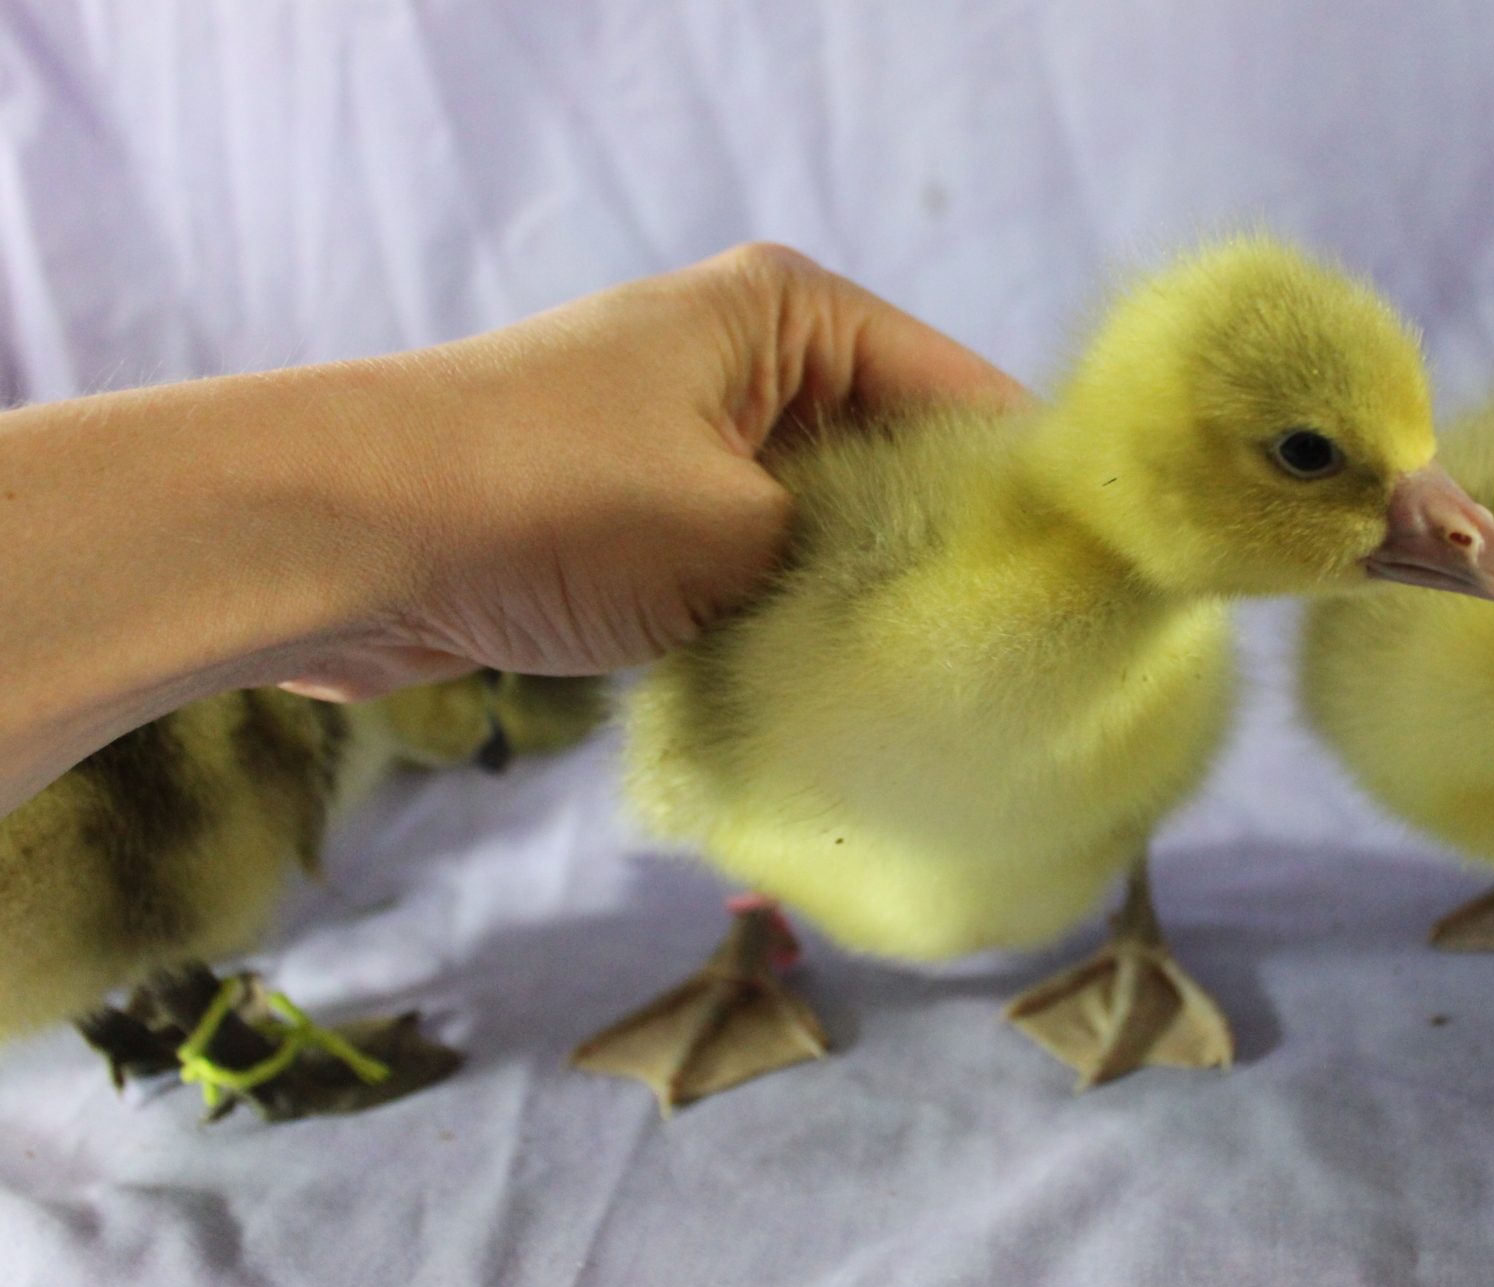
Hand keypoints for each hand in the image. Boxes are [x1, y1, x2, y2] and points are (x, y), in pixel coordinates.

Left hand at [283, 243, 1025, 699]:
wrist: (339, 537)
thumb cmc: (551, 498)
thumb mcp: (740, 529)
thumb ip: (862, 561)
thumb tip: (952, 608)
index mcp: (792, 316)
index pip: (959, 396)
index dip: (1020, 494)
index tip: (1083, 593)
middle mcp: (751, 364)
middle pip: (897, 466)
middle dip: (941, 559)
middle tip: (1014, 663)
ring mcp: (695, 444)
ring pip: (824, 531)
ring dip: (857, 604)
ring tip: (935, 689)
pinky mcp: (646, 520)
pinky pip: (755, 570)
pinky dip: (786, 622)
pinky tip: (835, 692)